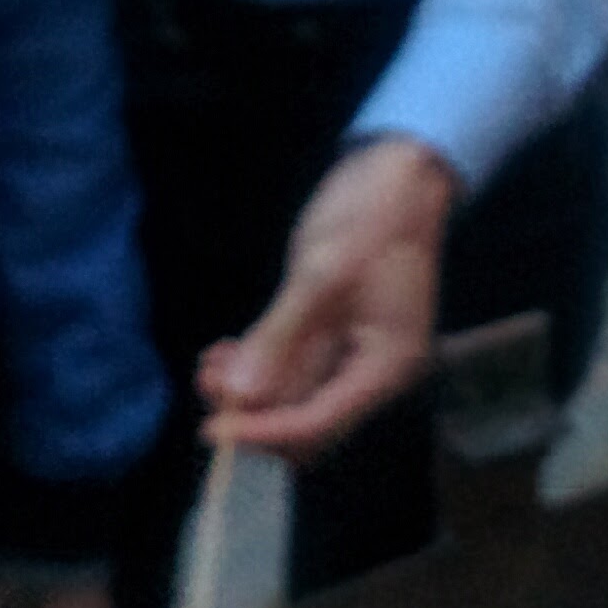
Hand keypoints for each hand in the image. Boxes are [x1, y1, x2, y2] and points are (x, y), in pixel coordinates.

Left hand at [197, 136, 458, 459]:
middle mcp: (373, 373)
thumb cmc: (373, 216)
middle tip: (208, 385)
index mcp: (385, 366)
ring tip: (209, 365)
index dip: (263, 433)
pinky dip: (258, 368)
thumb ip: (280, 338)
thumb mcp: (322, 274)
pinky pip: (292, 371)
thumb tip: (241, 397)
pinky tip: (224, 352)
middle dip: (254, 415)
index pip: (317, 423)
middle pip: (306, 423)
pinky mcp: (335, 336)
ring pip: (294, 399)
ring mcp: (353, 356)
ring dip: (249, 392)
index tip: (211, 430)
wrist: (400, 174)